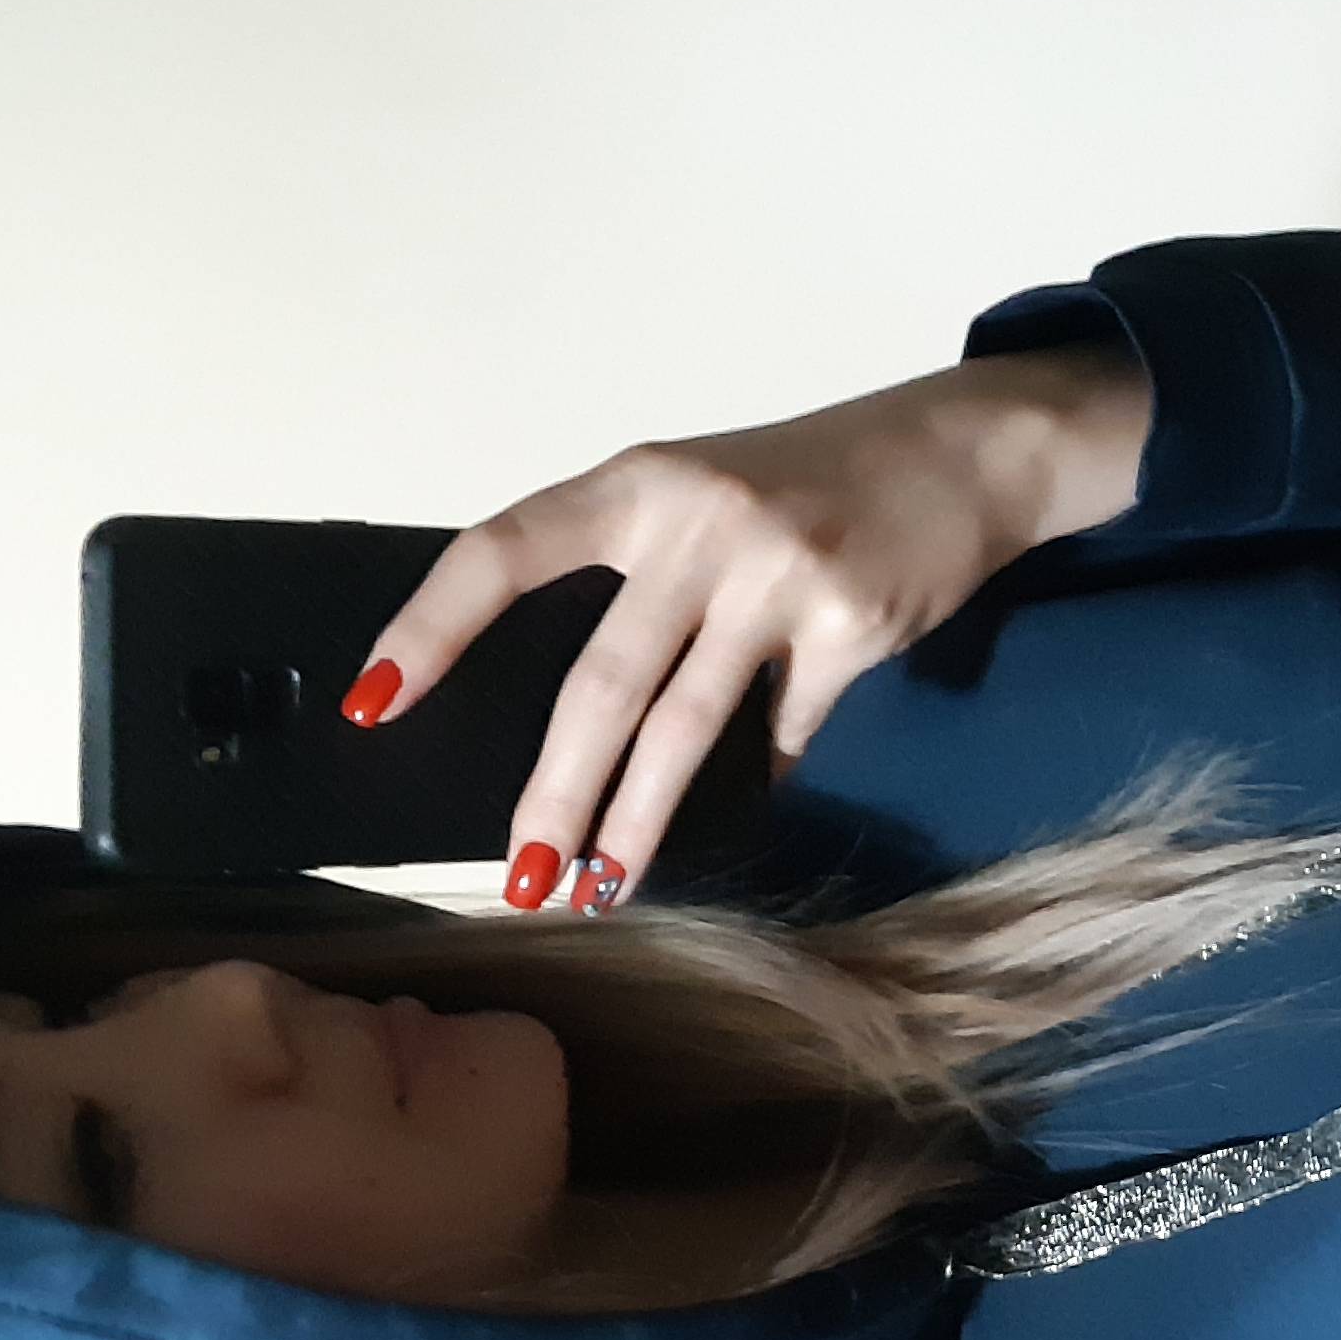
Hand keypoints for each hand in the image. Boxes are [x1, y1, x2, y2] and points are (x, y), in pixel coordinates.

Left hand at [344, 345, 1153, 907]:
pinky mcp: (853, 623)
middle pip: (600, 681)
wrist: (965, 450)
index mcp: (638, 482)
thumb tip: (570, 712)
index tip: (375, 705)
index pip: (504, 550)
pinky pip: (787, 730)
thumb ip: (635, 569)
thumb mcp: (704, 491)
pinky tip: (741, 812)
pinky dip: (759, 778)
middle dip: (553, 794)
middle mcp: (700, 522)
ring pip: (685, 726)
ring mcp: (780, 574)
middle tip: (518, 877)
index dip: (432, 628)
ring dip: (636, 822)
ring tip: (601, 889)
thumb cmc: (812, 479)